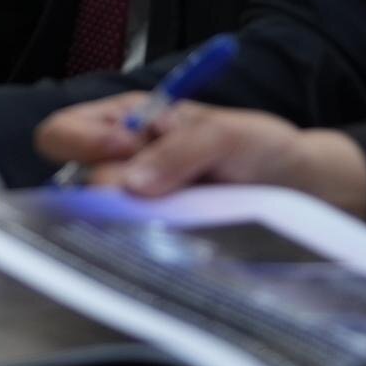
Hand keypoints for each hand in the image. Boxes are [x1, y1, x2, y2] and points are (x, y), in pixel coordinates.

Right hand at [34, 95, 365, 216]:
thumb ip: (178, 151)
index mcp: (125, 121)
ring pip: (100, 219)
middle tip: (158, 191)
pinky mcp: (153, 236)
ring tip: (182, 213)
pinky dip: (146, 243)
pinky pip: (130, 244)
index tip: (122, 150)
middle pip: (75, 180)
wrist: (302, 189)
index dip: (81, 142)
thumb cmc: (260, 146)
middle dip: (111, 187)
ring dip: (132, 220)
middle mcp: (120, 162)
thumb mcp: (226, 134)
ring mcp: (135, 203)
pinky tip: (178, 237)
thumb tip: (129, 185)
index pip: (64, 131)